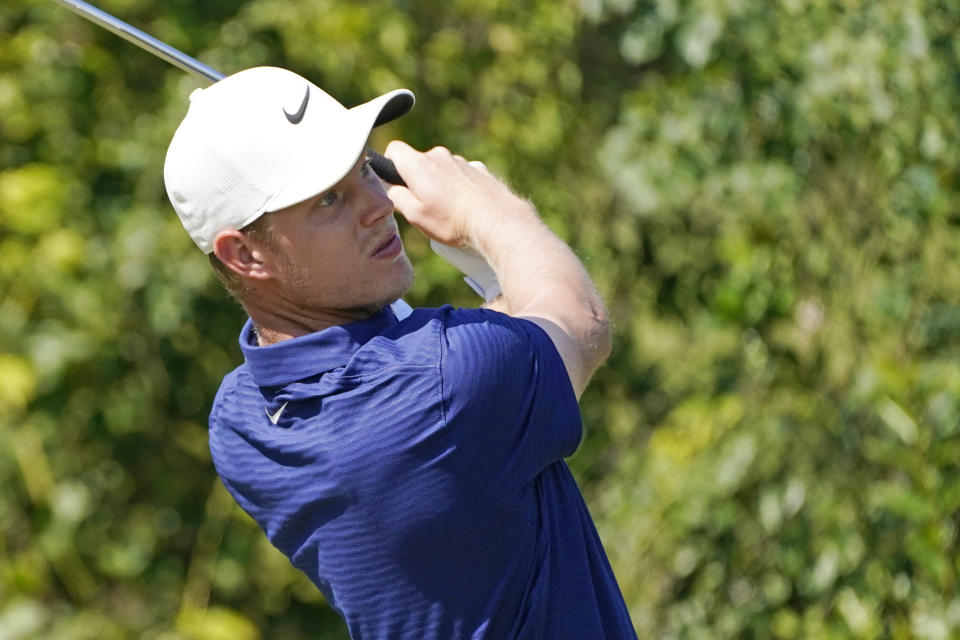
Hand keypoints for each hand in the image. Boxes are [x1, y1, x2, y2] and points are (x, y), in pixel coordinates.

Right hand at [382, 141, 533, 248]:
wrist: (496, 221)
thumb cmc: (454, 221)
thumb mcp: (416, 216)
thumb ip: (396, 197)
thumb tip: (391, 188)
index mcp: (419, 165)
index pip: (394, 149)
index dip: (390, 165)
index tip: (395, 182)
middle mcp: (439, 156)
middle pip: (419, 162)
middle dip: (417, 181)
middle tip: (425, 207)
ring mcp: (461, 161)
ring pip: (441, 169)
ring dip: (440, 185)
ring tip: (449, 212)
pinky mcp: (478, 169)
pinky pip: (460, 175)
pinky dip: (458, 187)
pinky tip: (466, 207)